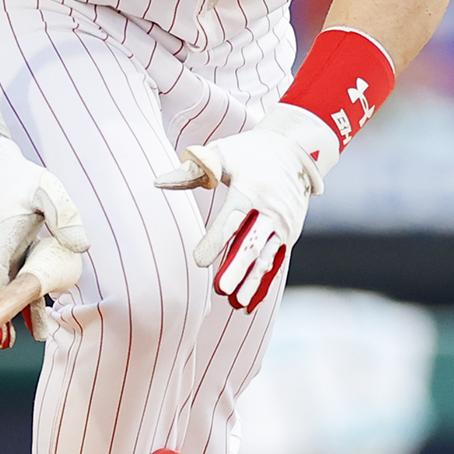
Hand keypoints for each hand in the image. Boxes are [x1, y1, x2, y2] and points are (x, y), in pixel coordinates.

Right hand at [0, 136, 88, 345]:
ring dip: (4, 314)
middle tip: (1, 342)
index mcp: (0, 232)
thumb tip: (81, 247)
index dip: (0, 290)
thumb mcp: (47, 187)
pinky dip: (14, 304)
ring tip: (6, 343)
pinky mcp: (4, 260)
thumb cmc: (24, 182)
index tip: (7, 308)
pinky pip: (8, 285)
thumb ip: (64, 213)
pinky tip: (25, 325)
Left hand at [155, 103, 328, 311]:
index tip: (198, 260)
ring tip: (236, 303)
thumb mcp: (222, 153)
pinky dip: (263, 283)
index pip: (232, 219)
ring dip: (251, 281)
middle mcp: (271, 209)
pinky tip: (249, 303)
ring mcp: (284, 224)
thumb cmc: (249, 153)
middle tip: (220, 288)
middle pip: (252, 243)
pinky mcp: (290, 234)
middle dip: (237, 268)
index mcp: (251, 189)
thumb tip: (158, 182)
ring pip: (266, 257)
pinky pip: (276, 262)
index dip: (215, 241)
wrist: (296, 150)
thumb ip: (193, 170)